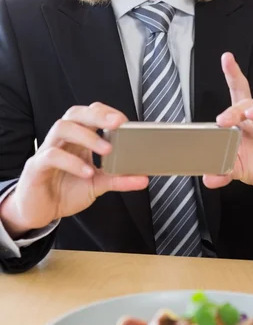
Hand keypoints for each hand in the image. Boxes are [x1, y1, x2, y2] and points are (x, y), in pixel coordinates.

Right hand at [0, 103, 148, 237]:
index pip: (89, 113)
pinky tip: (87, 171)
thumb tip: (144, 178)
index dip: (105, 112)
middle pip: (75, 114)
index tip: (124, 121)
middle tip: (117, 124)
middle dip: (97, 115)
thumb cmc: (65, 191)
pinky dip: (72, 162)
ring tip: (106, 150)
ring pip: (62, 128)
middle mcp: (62, 140)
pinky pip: (52, 156)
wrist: (38, 212)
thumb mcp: (97, 184)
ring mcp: (47, 150)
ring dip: (87, 136)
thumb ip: (118, 179)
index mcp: (77, 139)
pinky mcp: (36, 167)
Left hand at [203, 53, 252, 205]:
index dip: (233, 73)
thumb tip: (208, 179)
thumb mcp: (238, 169)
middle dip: (237, 108)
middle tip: (224, 119)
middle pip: (249, 101)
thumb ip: (222, 172)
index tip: (226, 57)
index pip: (238, 92)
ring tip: (251, 115)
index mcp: (244, 121)